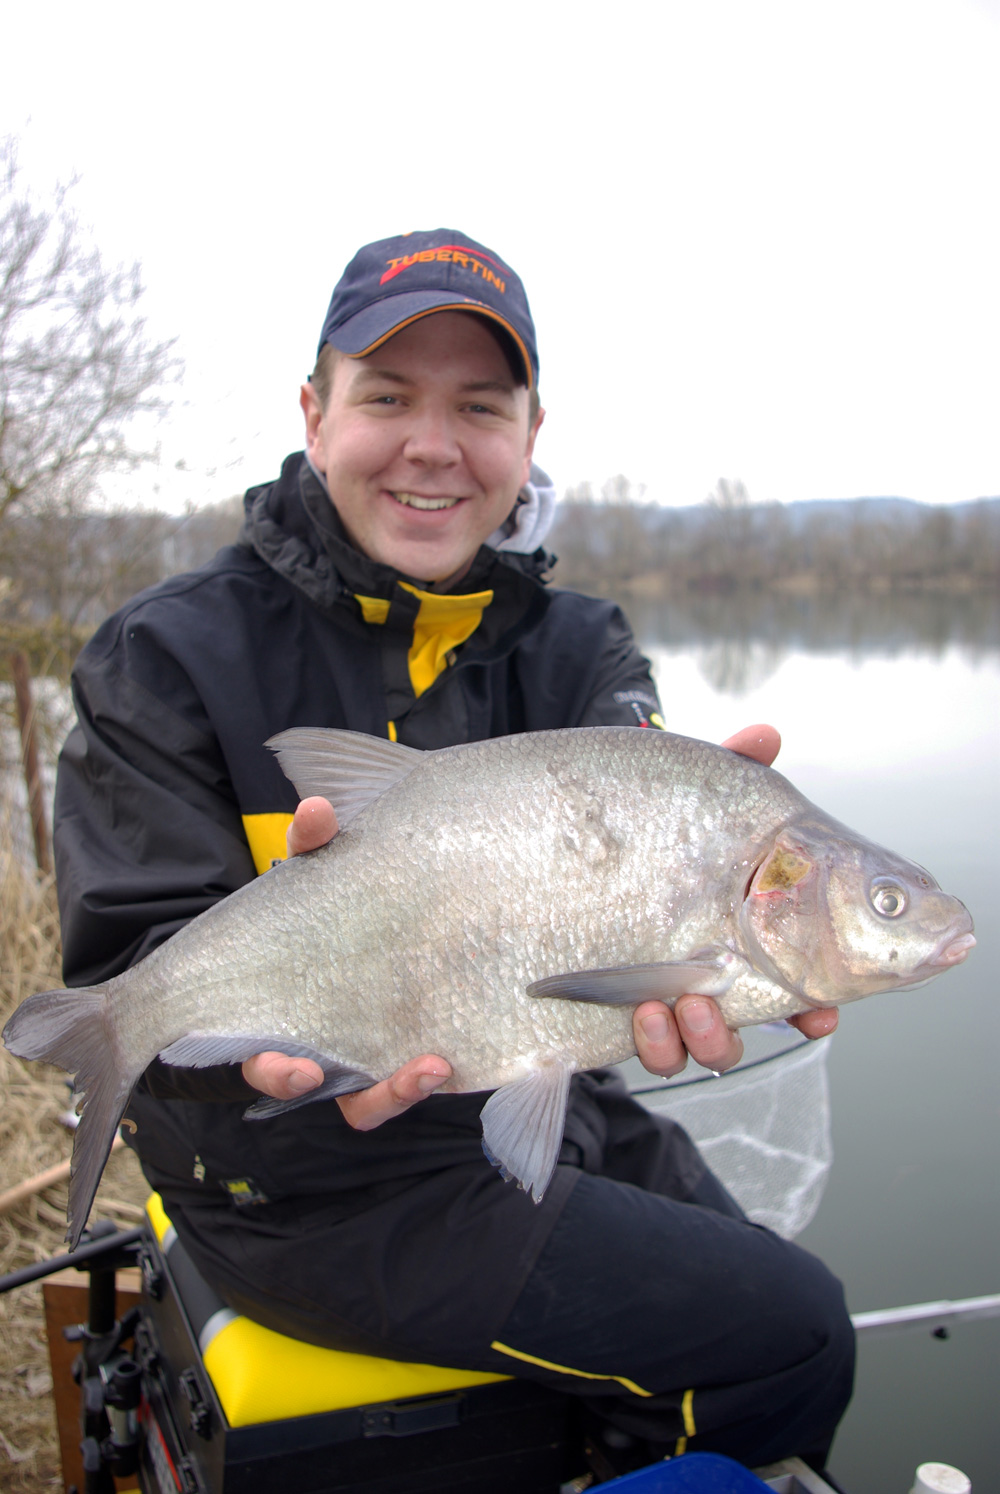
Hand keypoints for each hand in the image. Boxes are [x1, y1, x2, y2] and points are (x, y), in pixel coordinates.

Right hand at [241, 797, 452, 1120]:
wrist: (396, 924)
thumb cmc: (336, 906)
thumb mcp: (321, 873)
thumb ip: (316, 844)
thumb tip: (318, 809)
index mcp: (284, 1006)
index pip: (264, 1050)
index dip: (274, 1069)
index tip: (296, 1069)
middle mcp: (313, 1042)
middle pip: (295, 1082)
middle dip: (298, 1084)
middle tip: (311, 1075)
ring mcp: (359, 1055)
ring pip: (362, 1099)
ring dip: (389, 1093)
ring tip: (426, 1070)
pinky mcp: (402, 1058)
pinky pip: (404, 1089)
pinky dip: (415, 1085)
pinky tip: (444, 1063)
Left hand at [631, 722, 837, 1076]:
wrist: (559, 847)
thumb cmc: (651, 824)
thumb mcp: (692, 797)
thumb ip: (732, 768)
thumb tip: (765, 734)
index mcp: (743, 935)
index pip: (794, 985)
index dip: (812, 1008)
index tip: (818, 1015)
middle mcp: (709, 975)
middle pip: (747, 1027)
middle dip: (745, 1030)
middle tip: (728, 1012)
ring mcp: (665, 999)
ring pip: (702, 1049)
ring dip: (703, 1039)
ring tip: (681, 1006)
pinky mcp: (620, 1016)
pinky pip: (652, 1052)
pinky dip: (657, 1043)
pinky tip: (645, 1013)